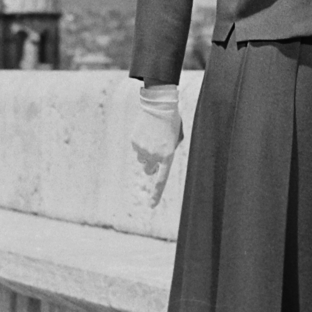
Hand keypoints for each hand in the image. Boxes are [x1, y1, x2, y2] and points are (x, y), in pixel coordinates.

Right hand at [130, 88, 183, 207]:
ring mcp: (143, 149)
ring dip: (146, 153)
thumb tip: (158, 161)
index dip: (156, 194)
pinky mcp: (134, 142)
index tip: (151, 206)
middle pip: (149, 170)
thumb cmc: (172, 122)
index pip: (162, 180)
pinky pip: (136, 149)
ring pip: (142, 159)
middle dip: (151, 166)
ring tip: (152, 137)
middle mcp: (154, 155)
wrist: (159, 105)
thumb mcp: (176, 138)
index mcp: (168, 156)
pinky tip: (146, 131)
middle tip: (155, 155)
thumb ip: (170, 151)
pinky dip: (140, 143)